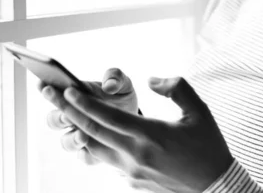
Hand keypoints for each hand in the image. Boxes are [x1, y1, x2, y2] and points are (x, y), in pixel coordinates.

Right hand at [38, 68, 137, 164]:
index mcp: (73, 97)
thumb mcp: (122, 83)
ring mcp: (80, 136)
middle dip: (58, 117)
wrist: (135, 119)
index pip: (53, 92)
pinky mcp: (93, 153)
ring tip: (83, 135)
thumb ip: (116, 78)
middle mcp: (71, 118)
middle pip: (53, 120)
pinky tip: (92, 150)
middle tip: (66, 113)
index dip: (45, 88)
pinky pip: (84, 157)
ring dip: (71, 139)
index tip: (44, 84)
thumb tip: (108, 85)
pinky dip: (86, 154)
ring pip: (66, 142)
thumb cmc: (121, 96)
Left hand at [41, 76, 232, 192]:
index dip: (83, 102)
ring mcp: (131, 171)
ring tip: (62, 112)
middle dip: (66, 110)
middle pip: (91, 130)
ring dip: (76, 128)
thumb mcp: (199, 111)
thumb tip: (152, 80)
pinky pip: (107, 159)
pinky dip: (95, 144)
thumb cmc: (208, 147)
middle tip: (47, 93)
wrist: (216, 187)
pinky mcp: (132, 181)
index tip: (65, 89)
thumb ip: (175, 87)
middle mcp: (135, 154)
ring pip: (94, 148)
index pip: (106, 117)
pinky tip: (90, 132)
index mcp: (150, 135)